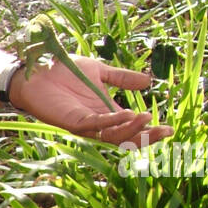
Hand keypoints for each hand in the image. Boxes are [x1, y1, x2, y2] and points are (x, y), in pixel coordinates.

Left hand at [12, 56, 172, 146]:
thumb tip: (148, 83)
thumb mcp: (99, 72)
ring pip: (111, 136)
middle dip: (145, 136)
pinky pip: (94, 125)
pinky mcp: (71, 121)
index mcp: (105, 112)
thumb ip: (122, 78)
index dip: (149, 130)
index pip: (130, 128)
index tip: (170, 128)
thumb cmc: (64, 71)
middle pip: (124, 137)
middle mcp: (96, 122)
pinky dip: (111, 121)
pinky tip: (126, 114)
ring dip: (130, 129)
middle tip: (165, 132)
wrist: (37, 69)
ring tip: (146, 118)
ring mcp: (84, 124)